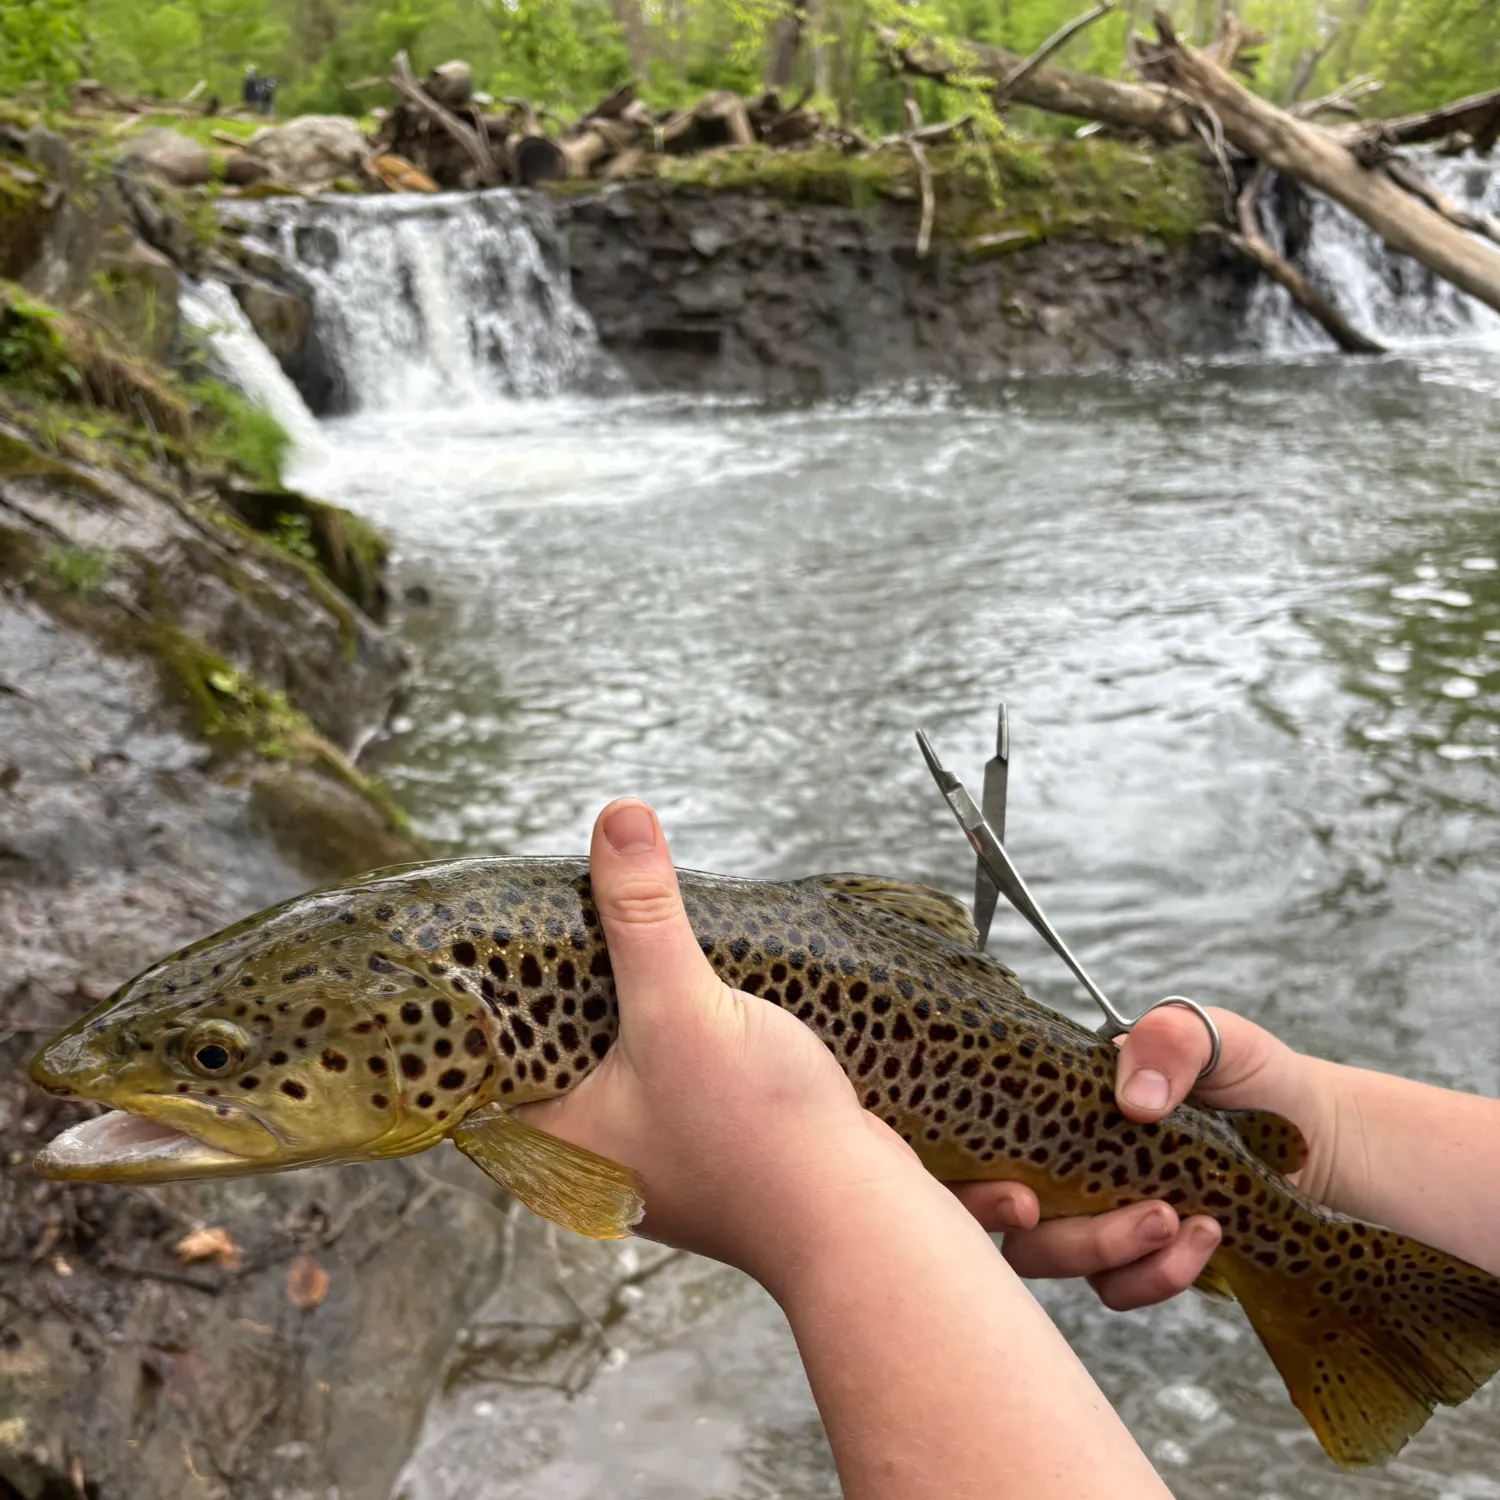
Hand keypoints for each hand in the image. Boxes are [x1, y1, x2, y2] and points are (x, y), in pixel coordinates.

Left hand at [515, 799, 934, 1293]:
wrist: (859, 1218)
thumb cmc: (759, 1137)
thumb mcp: (682, 1008)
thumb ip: (642, 915)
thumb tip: (616, 819)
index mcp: (551, 1135)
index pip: (484, 1050)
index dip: (482, 985)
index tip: (493, 921)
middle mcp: (590, 1149)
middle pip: (552, 1040)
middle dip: (564, 974)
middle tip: (564, 900)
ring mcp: (649, 1147)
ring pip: (614, 1049)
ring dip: (625, 994)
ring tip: (622, 923)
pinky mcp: (703, 1136)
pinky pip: (665, 1061)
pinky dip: (670, 1017)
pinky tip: (687, 974)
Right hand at [951, 1005, 1330, 1309]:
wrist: (1313, 1135)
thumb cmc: (1246, 1074)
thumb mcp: (1211, 1035)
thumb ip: (1170, 1040)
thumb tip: (1132, 1098)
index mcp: (1049, 1103)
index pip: (972, 1141)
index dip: (969, 1182)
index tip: (1021, 1198)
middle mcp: (1053, 1160)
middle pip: (1003, 1218)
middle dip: (1050, 1234)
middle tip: (1124, 1216)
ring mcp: (1089, 1214)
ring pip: (1053, 1258)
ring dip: (1110, 1250)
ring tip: (1175, 1217)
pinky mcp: (1132, 1259)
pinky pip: (1116, 1288)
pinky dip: (1157, 1272)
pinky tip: (1205, 1232)